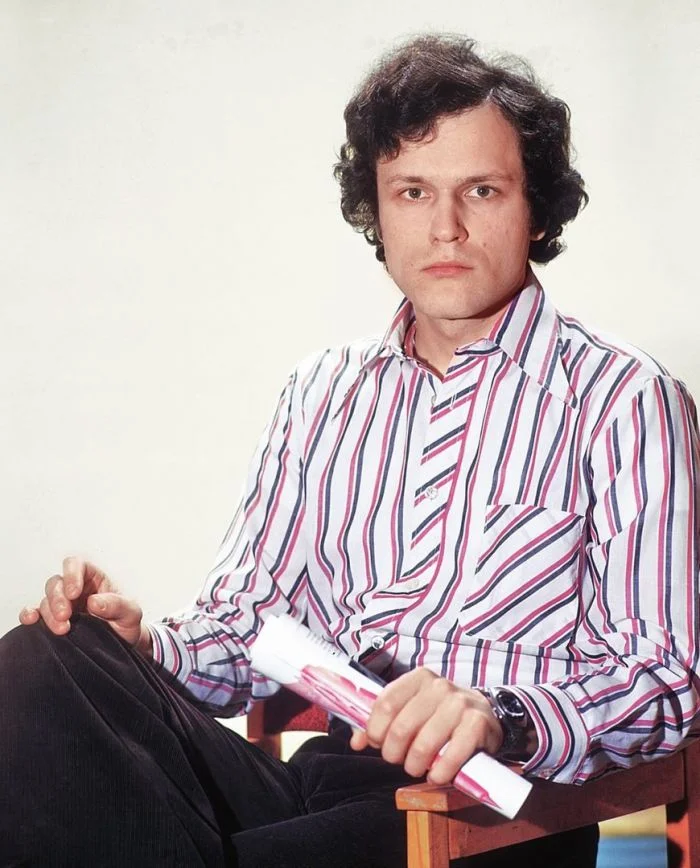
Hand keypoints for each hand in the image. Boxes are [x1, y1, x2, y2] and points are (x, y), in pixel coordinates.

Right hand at [19, 556, 151, 655]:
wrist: (123, 646)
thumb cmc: (127, 623)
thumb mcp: (131, 613)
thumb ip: (117, 605)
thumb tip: (94, 602)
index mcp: (94, 578)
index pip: (76, 565)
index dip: (71, 575)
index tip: (73, 594)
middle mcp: (75, 588)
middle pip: (56, 583)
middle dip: (57, 599)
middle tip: (65, 617)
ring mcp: (63, 604)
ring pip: (45, 599)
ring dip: (48, 613)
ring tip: (61, 629)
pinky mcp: (53, 621)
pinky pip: (35, 613)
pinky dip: (30, 614)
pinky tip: (31, 620)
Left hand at [350, 668, 502, 784]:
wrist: (485, 715)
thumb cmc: (440, 714)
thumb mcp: (412, 709)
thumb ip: (383, 722)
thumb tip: (356, 741)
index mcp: (418, 678)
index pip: (385, 704)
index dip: (375, 730)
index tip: (378, 743)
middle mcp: (439, 686)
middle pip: (401, 728)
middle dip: (393, 753)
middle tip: (398, 761)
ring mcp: (460, 704)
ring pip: (424, 745)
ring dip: (415, 766)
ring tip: (416, 768)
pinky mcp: (477, 724)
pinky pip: (451, 755)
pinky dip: (440, 772)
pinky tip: (437, 775)